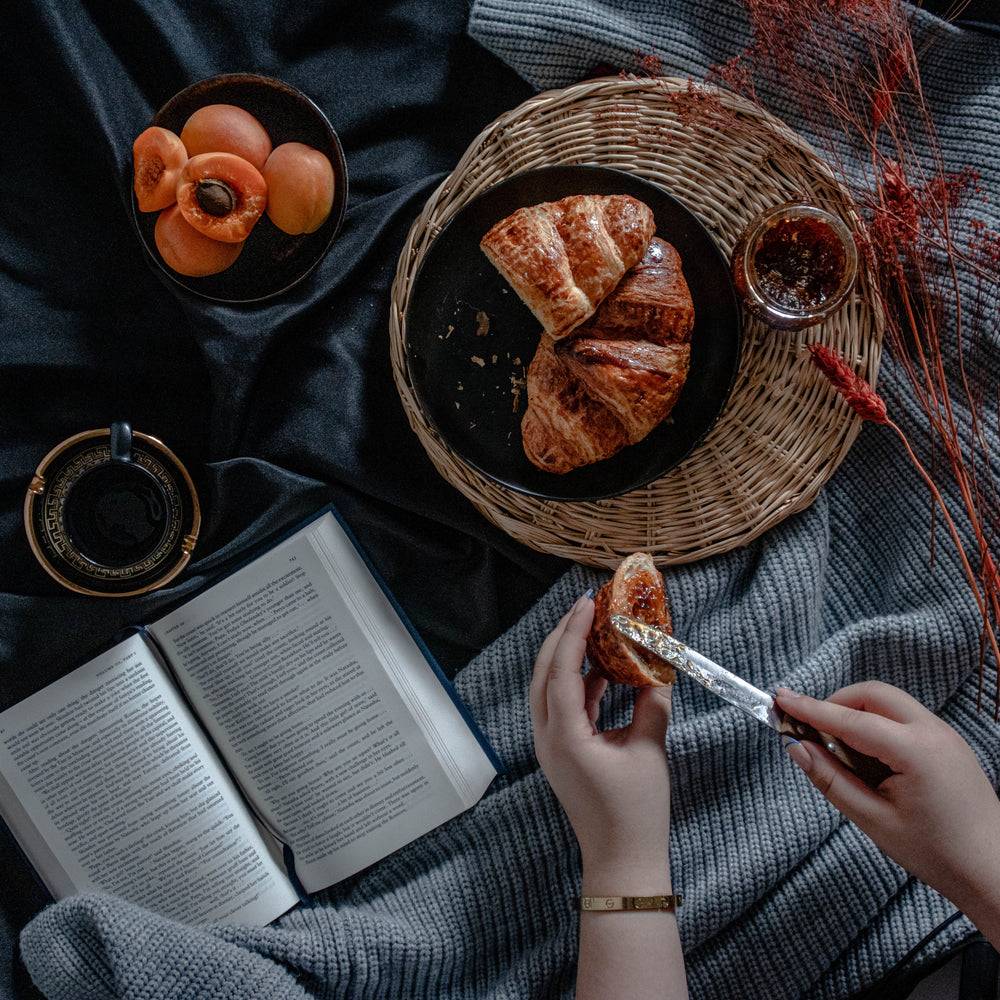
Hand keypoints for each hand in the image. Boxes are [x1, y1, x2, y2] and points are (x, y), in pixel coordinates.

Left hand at [529, 592, 673, 886]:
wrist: (622, 862)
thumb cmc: (635, 813)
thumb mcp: (649, 751)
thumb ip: (651, 703)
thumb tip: (658, 667)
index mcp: (563, 736)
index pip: (561, 671)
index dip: (572, 633)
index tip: (587, 604)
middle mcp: (547, 738)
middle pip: (543, 673)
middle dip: (563, 637)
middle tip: (586, 609)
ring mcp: (550, 746)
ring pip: (549, 688)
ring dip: (569, 658)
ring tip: (597, 632)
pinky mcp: (561, 752)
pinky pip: (563, 706)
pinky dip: (580, 684)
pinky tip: (604, 672)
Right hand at [777, 681, 999, 943]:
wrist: (994, 873)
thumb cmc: (938, 853)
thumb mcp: (874, 820)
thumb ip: (831, 780)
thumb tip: (796, 747)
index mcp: (916, 751)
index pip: (850, 720)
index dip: (810, 709)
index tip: (779, 699)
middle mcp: (934, 732)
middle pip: (872, 695)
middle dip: (836, 704)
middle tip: (809, 727)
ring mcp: (945, 734)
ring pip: (889, 703)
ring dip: (857, 714)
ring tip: (837, 748)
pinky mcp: (948, 743)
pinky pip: (904, 718)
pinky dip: (877, 724)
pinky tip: (867, 756)